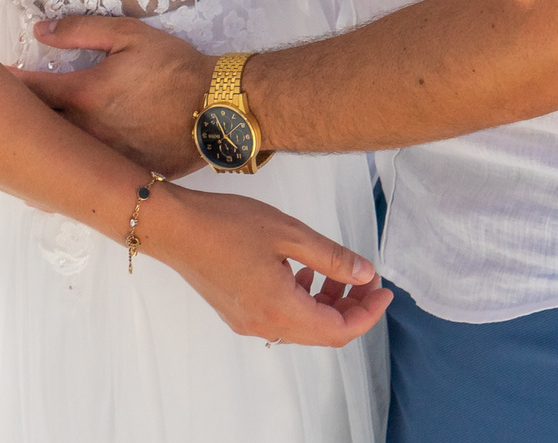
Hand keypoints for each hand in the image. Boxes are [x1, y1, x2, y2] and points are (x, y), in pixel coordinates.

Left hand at [17, 14, 218, 176]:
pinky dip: (68, 175)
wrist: (218, 107)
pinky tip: (55, 178)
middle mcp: (85, 131)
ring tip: (16, 150)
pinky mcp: (122, 175)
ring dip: (38, 153)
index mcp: (83, 95)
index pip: (30, 89)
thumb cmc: (175, 67)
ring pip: (57, 159)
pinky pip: (85, 178)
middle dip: (15, 122)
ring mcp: (102, 159)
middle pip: (36, 130)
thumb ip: (81, 29)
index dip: (6, 83)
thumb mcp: (130, 36)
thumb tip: (40, 30)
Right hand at [146, 185, 390, 346]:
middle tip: (366, 276)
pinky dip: (302, 299)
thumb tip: (364, 273)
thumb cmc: (227, 225)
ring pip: (302, 325)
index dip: (368, 313)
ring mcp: (249, 322)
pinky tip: (303, 270)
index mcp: (280, 310)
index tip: (383, 289)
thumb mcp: (289, 233)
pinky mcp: (238, 313)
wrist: (174, 228)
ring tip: (335, 269)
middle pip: (323, 332)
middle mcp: (265, 325)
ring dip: (327, 303)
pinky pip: (282, 317)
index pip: (339, 331)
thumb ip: (331, 257)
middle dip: (352, 308)